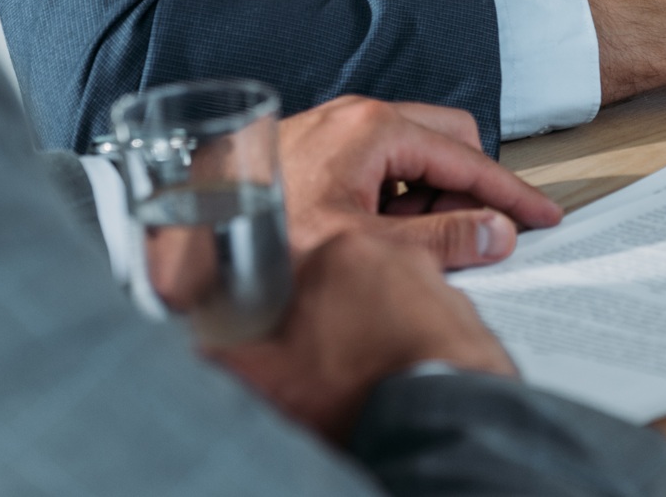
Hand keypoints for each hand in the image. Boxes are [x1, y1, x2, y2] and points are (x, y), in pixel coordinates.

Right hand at [210, 228, 513, 438]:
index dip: (288, 312)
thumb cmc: (361, 386)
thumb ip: (225, 357)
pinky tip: (400, 375)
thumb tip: (199, 353)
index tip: (288, 340)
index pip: (298, 270)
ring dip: (375, 330)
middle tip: (324, 362)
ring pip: (390, 302)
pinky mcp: (465, 312)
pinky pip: (428, 324)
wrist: (438, 413)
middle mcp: (393, 254)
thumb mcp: (270, 376)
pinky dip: (414, 345)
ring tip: (364, 373)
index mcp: (339, 252)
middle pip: (347, 283)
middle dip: (334, 319)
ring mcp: (435, 281)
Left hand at [278, 96, 561, 263]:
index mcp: (373, 128)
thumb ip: (441, 242)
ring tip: (420, 244)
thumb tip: (496, 235)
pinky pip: (380, 162)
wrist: (193, 242)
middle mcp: (354, 116)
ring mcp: (332, 129)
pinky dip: (397, 196)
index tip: (541, 218)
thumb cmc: (265, 240)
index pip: (467, 157)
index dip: (510, 194)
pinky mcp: (315, 148)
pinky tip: (383, 235)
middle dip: (470, 187)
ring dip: (430, 196)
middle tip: (476, 235)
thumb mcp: (367, 248)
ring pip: (413, 152)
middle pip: (446, 139)